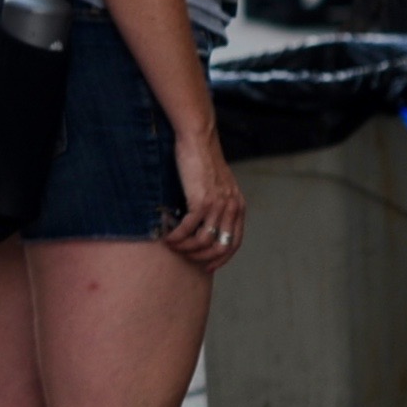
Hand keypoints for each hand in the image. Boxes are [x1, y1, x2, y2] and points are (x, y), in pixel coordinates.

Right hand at [160, 139, 245, 267]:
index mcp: (238, 206)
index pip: (234, 243)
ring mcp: (217, 205)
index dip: (221, 258)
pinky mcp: (200, 200)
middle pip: (220, 247)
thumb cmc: (204, 159)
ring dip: (186, 248)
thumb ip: (219, 203)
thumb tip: (207, 223)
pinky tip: (167, 237)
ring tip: (174, 246)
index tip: (207, 266)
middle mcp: (231, 208)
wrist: (198, 140)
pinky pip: (188, 229)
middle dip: (202, 258)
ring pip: (203, 241)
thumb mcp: (219, 185)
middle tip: (186, 257)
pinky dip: (177, 237)